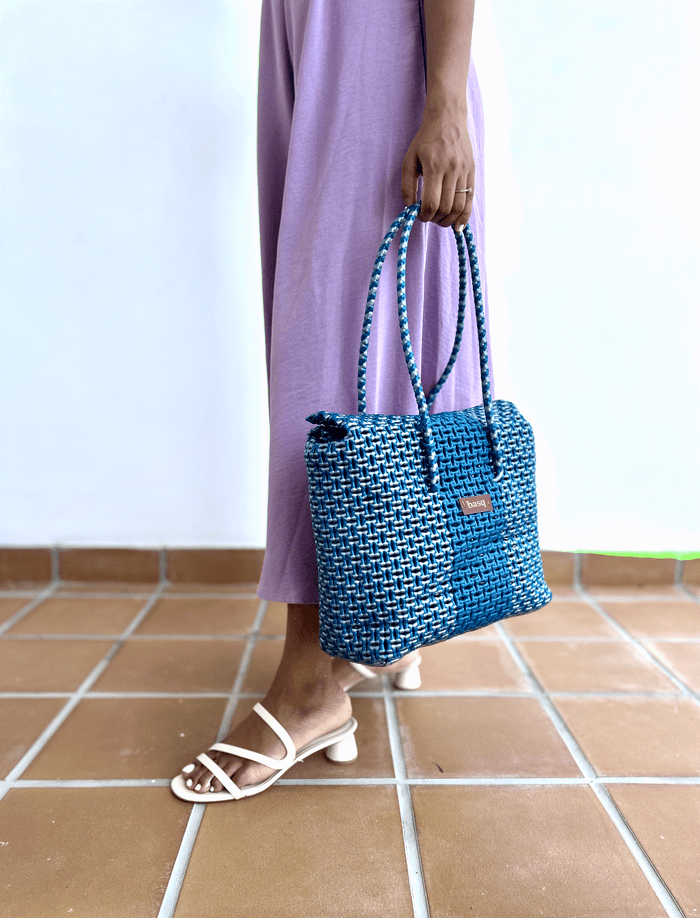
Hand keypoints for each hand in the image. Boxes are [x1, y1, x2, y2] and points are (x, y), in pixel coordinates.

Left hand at [401, 102, 474, 231]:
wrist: (448, 118)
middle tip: (428, 218)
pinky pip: (470, 199)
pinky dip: (464, 216)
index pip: (431, 203)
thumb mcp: (409, 159)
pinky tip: (458, 225)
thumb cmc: (425, 139)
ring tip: (440, 221)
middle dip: (435, 219)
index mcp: (434, 166)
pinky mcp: (472, 171)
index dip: (424, 216)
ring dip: (448, 220)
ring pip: (459, 206)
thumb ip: (407, 185)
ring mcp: (464, 171)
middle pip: (446, 208)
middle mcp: (452, 170)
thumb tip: (409, 208)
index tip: (419, 216)